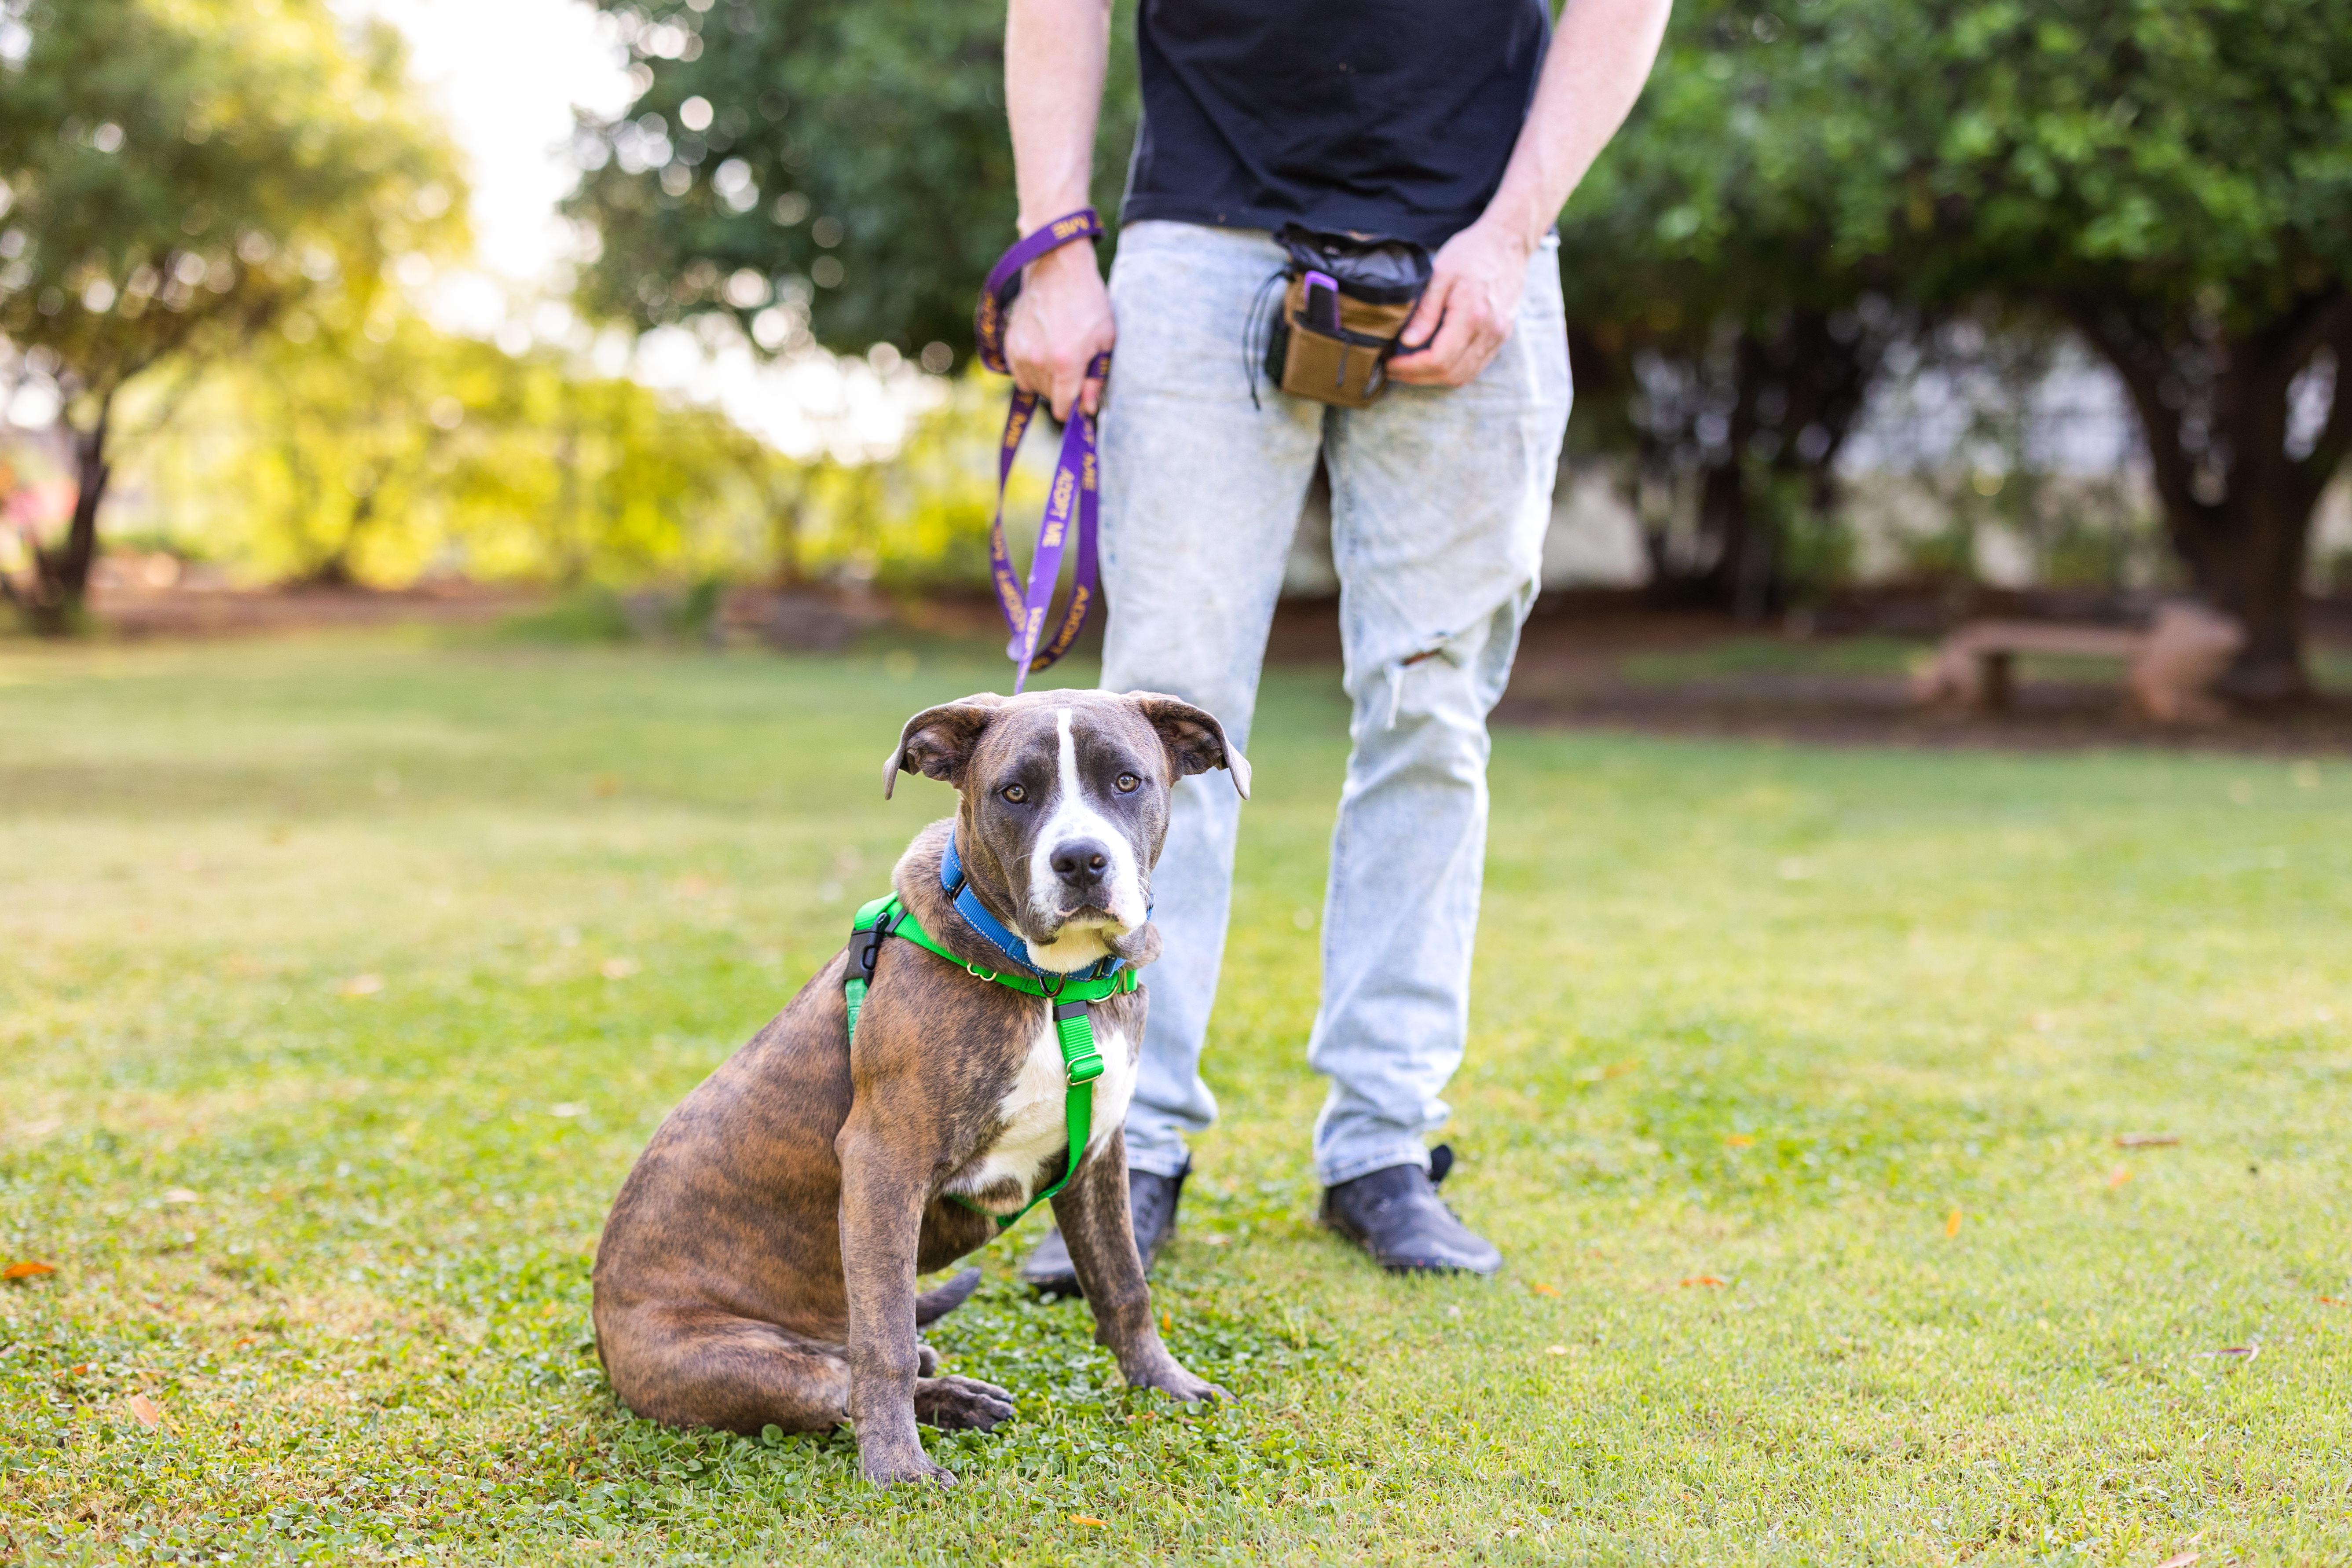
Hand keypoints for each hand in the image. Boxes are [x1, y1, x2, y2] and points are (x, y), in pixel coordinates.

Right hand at [1005, 240, 1113, 419]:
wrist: (1057, 268)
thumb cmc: (1089, 302)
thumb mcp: (1105, 340)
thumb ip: (1096, 379)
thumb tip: (1088, 409)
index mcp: (1066, 362)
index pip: (1063, 409)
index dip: (1074, 409)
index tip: (1081, 400)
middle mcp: (1039, 361)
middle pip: (1049, 399)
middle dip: (1063, 390)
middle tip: (1075, 364)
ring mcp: (1021, 353)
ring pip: (1033, 387)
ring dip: (1046, 380)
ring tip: (1059, 354)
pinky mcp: (1010, 344)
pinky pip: (1019, 374)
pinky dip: (1031, 369)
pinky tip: (1044, 349)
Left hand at [1387, 220, 1534, 387]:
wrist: (1508, 242)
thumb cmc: (1472, 252)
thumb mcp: (1440, 274)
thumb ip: (1425, 311)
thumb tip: (1408, 342)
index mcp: (1472, 314)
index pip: (1438, 359)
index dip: (1410, 367)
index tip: (1389, 362)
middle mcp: (1489, 331)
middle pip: (1450, 374)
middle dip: (1418, 377)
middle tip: (1394, 368)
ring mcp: (1498, 336)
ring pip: (1464, 376)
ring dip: (1434, 379)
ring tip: (1410, 368)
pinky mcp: (1501, 336)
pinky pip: (1475, 367)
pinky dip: (1452, 371)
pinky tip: (1433, 362)